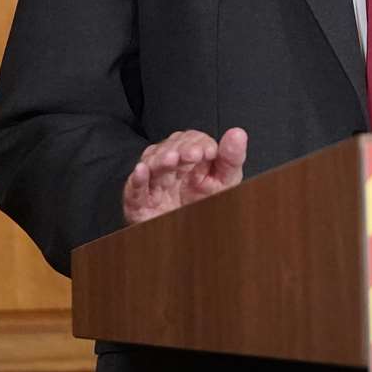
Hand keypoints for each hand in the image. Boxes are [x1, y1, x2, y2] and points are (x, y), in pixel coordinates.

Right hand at [122, 128, 247, 225]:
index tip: (208, 152)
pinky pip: (134, 189)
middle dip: (181, 149)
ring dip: (161, 159)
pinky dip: (137, 179)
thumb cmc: (206, 205)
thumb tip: (238, 133)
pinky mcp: (139, 203)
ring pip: (151, 164)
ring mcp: (154, 184)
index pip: (191, 140)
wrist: (193, 239)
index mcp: (190, 158)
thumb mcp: (225, 182)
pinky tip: (142, 170)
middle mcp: (170, 167)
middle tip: (193, 154)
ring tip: (172, 159)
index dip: (199, 143)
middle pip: (170, 148)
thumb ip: (231, 158)